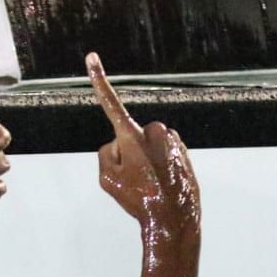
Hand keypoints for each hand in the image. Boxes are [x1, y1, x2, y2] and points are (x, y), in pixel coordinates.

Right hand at [87, 53, 199, 234]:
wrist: (172, 218)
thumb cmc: (138, 199)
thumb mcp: (105, 179)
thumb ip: (105, 154)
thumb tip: (118, 146)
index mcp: (131, 136)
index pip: (110, 103)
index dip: (99, 80)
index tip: (92, 58)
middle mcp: (154, 132)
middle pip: (130, 135)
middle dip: (129, 150)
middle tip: (133, 178)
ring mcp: (172, 141)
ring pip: (149, 145)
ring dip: (146, 159)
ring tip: (149, 183)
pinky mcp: (184, 151)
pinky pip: (164, 154)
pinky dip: (160, 166)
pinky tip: (162, 184)